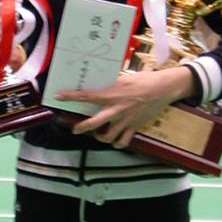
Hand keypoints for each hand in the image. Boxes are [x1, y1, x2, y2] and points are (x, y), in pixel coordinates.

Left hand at [55, 67, 194, 148]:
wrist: (163, 88)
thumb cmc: (143, 80)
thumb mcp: (123, 78)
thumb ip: (110, 85)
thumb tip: (98, 84)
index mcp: (111, 94)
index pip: (86, 96)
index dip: (70, 97)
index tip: (58, 97)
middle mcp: (116, 109)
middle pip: (94, 123)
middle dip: (82, 127)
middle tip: (75, 129)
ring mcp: (126, 120)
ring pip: (108, 137)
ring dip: (99, 138)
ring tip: (96, 135)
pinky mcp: (135, 126)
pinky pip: (124, 141)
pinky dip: (117, 144)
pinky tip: (114, 141)